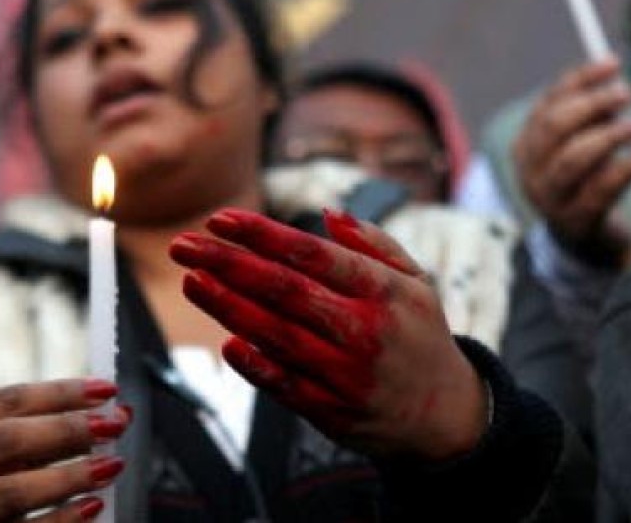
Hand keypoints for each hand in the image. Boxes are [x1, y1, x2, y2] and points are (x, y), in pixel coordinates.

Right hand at [0, 379, 129, 522]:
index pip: (4, 401)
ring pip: (10, 491)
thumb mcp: (0, 454)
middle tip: (113, 424)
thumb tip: (119, 412)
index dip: (60, 392)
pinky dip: (62, 518)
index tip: (107, 389)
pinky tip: (93, 506)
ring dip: (69, 475)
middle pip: (4, 440)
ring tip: (111, 464)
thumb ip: (48, 431)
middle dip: (65, 428)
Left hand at [169, 208, 486, 461]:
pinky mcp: (333, 412)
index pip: (311, 254)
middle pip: (284, 290)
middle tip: (184, 244)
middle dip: (227, 263)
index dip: (260, 235)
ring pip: (277, 336)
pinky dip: (256, 366)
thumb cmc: (420, 336)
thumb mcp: (416, 282)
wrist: (446, 416)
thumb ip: (373, 244)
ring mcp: (347, 374)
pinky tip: (226, 342)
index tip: (219, 218)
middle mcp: (365, 330)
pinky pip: (286, 386)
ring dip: (227, 307)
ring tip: (190, 280)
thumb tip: (327, 213)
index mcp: (384, 290)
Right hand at [512, 60, 630, 267]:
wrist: (582, 239)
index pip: (547, 103)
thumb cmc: (583, 181)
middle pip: (554, 128)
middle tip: (626, 93)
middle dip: (592, 105)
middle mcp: (530, 171)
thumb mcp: (578, 144)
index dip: (580, 80)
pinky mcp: (576, 220)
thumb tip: (608, 70)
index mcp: (525, 146)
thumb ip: (587, 113)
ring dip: (607, 137)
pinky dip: (627, 168)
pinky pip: (600, 190)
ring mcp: (550, 198)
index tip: (613, 63)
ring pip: (572, 160)